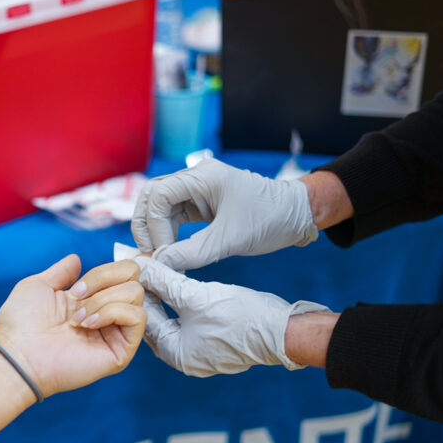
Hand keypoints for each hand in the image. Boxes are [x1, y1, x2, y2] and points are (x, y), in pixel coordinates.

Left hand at [0, 255, 145, 397]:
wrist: (18, 352)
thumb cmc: (21, 323)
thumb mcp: (39, 285)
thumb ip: (61, 271)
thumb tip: (77, 259)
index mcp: (90, 299)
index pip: (122, 272)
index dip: (103, 272)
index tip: (75, 288)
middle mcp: (107, 315)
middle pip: (133, 278)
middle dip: (103, 281)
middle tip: (77, 300)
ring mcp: (115, 333)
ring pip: (136, 295)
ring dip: (103, 300)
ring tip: (78, 320)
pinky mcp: (122, 350)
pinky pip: (138, 318)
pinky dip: (113, 313)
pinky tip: (88, 325)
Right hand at [131, 158, 318, 270]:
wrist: (297, 215)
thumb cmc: (269, 219)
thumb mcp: (230, 240)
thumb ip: (192, 253)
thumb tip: (160, 265)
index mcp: (203, 177)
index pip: (159, 194)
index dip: (153, 225)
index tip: (162, 251)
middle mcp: (196, 177)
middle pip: (152, 195)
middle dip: (145, 224)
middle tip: (148, 252)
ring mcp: (198, 189)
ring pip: (160, 206)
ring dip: (155, 229)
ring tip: (158, 254)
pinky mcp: (202, 203)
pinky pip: (174, 214)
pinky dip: (167, 231)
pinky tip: (169, 249)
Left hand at [137, 257, 328, 376]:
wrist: (284, 331)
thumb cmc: (241, 317)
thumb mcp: (196, 295)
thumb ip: (165, 281)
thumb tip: (141, 267)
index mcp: (175, 354)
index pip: (146, 319)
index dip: (138, 292)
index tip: (132, 271)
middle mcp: (185, 359)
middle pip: (158, 321)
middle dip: (152, 295)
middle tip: (144, 269)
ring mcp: (202, 353)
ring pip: (175, 320)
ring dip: (168, 298)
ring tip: (160, 272)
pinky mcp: (216, 343)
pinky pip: (191, 322)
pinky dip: (184, 305)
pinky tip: (181, 284)